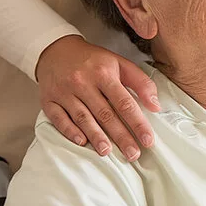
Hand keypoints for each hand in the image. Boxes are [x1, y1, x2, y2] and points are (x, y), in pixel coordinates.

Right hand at [35, 35, 159, 160]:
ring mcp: (64, 92)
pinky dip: (70, 131)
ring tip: (108, 152)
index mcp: (104, 73)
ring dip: (96, 136)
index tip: (148, 140)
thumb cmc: (93, 61)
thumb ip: (141, 82)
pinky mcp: (48, 100)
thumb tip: (156, 105)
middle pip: (105, 114)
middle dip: (121, 136)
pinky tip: (81, 142)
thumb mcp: (119, 63)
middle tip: (133, 154)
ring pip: (83, 118)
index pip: (124, 102)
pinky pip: (59, 118)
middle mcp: (83, 83)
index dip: (137, 123)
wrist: (56, 50)